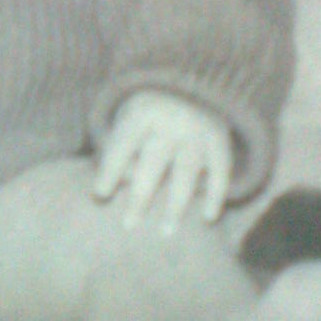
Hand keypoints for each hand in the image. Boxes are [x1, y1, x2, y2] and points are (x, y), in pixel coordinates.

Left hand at [93, 90, 231, 233]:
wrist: (193, 88)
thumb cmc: (149, 117)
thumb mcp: (130, 121)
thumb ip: (120, 151)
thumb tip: (110, 192)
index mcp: (142, 112)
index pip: (122, 145)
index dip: (110, 170)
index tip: (100, 195)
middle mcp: (171, 119)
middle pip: (152, 163)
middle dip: (140, 197)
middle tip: (129, 225)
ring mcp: (197, 130)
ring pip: (186, 173)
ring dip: (176, 205)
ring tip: (166, 232)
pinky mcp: (220, 140)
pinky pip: (220, 172)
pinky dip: (216, 195)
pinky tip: (208, 217)